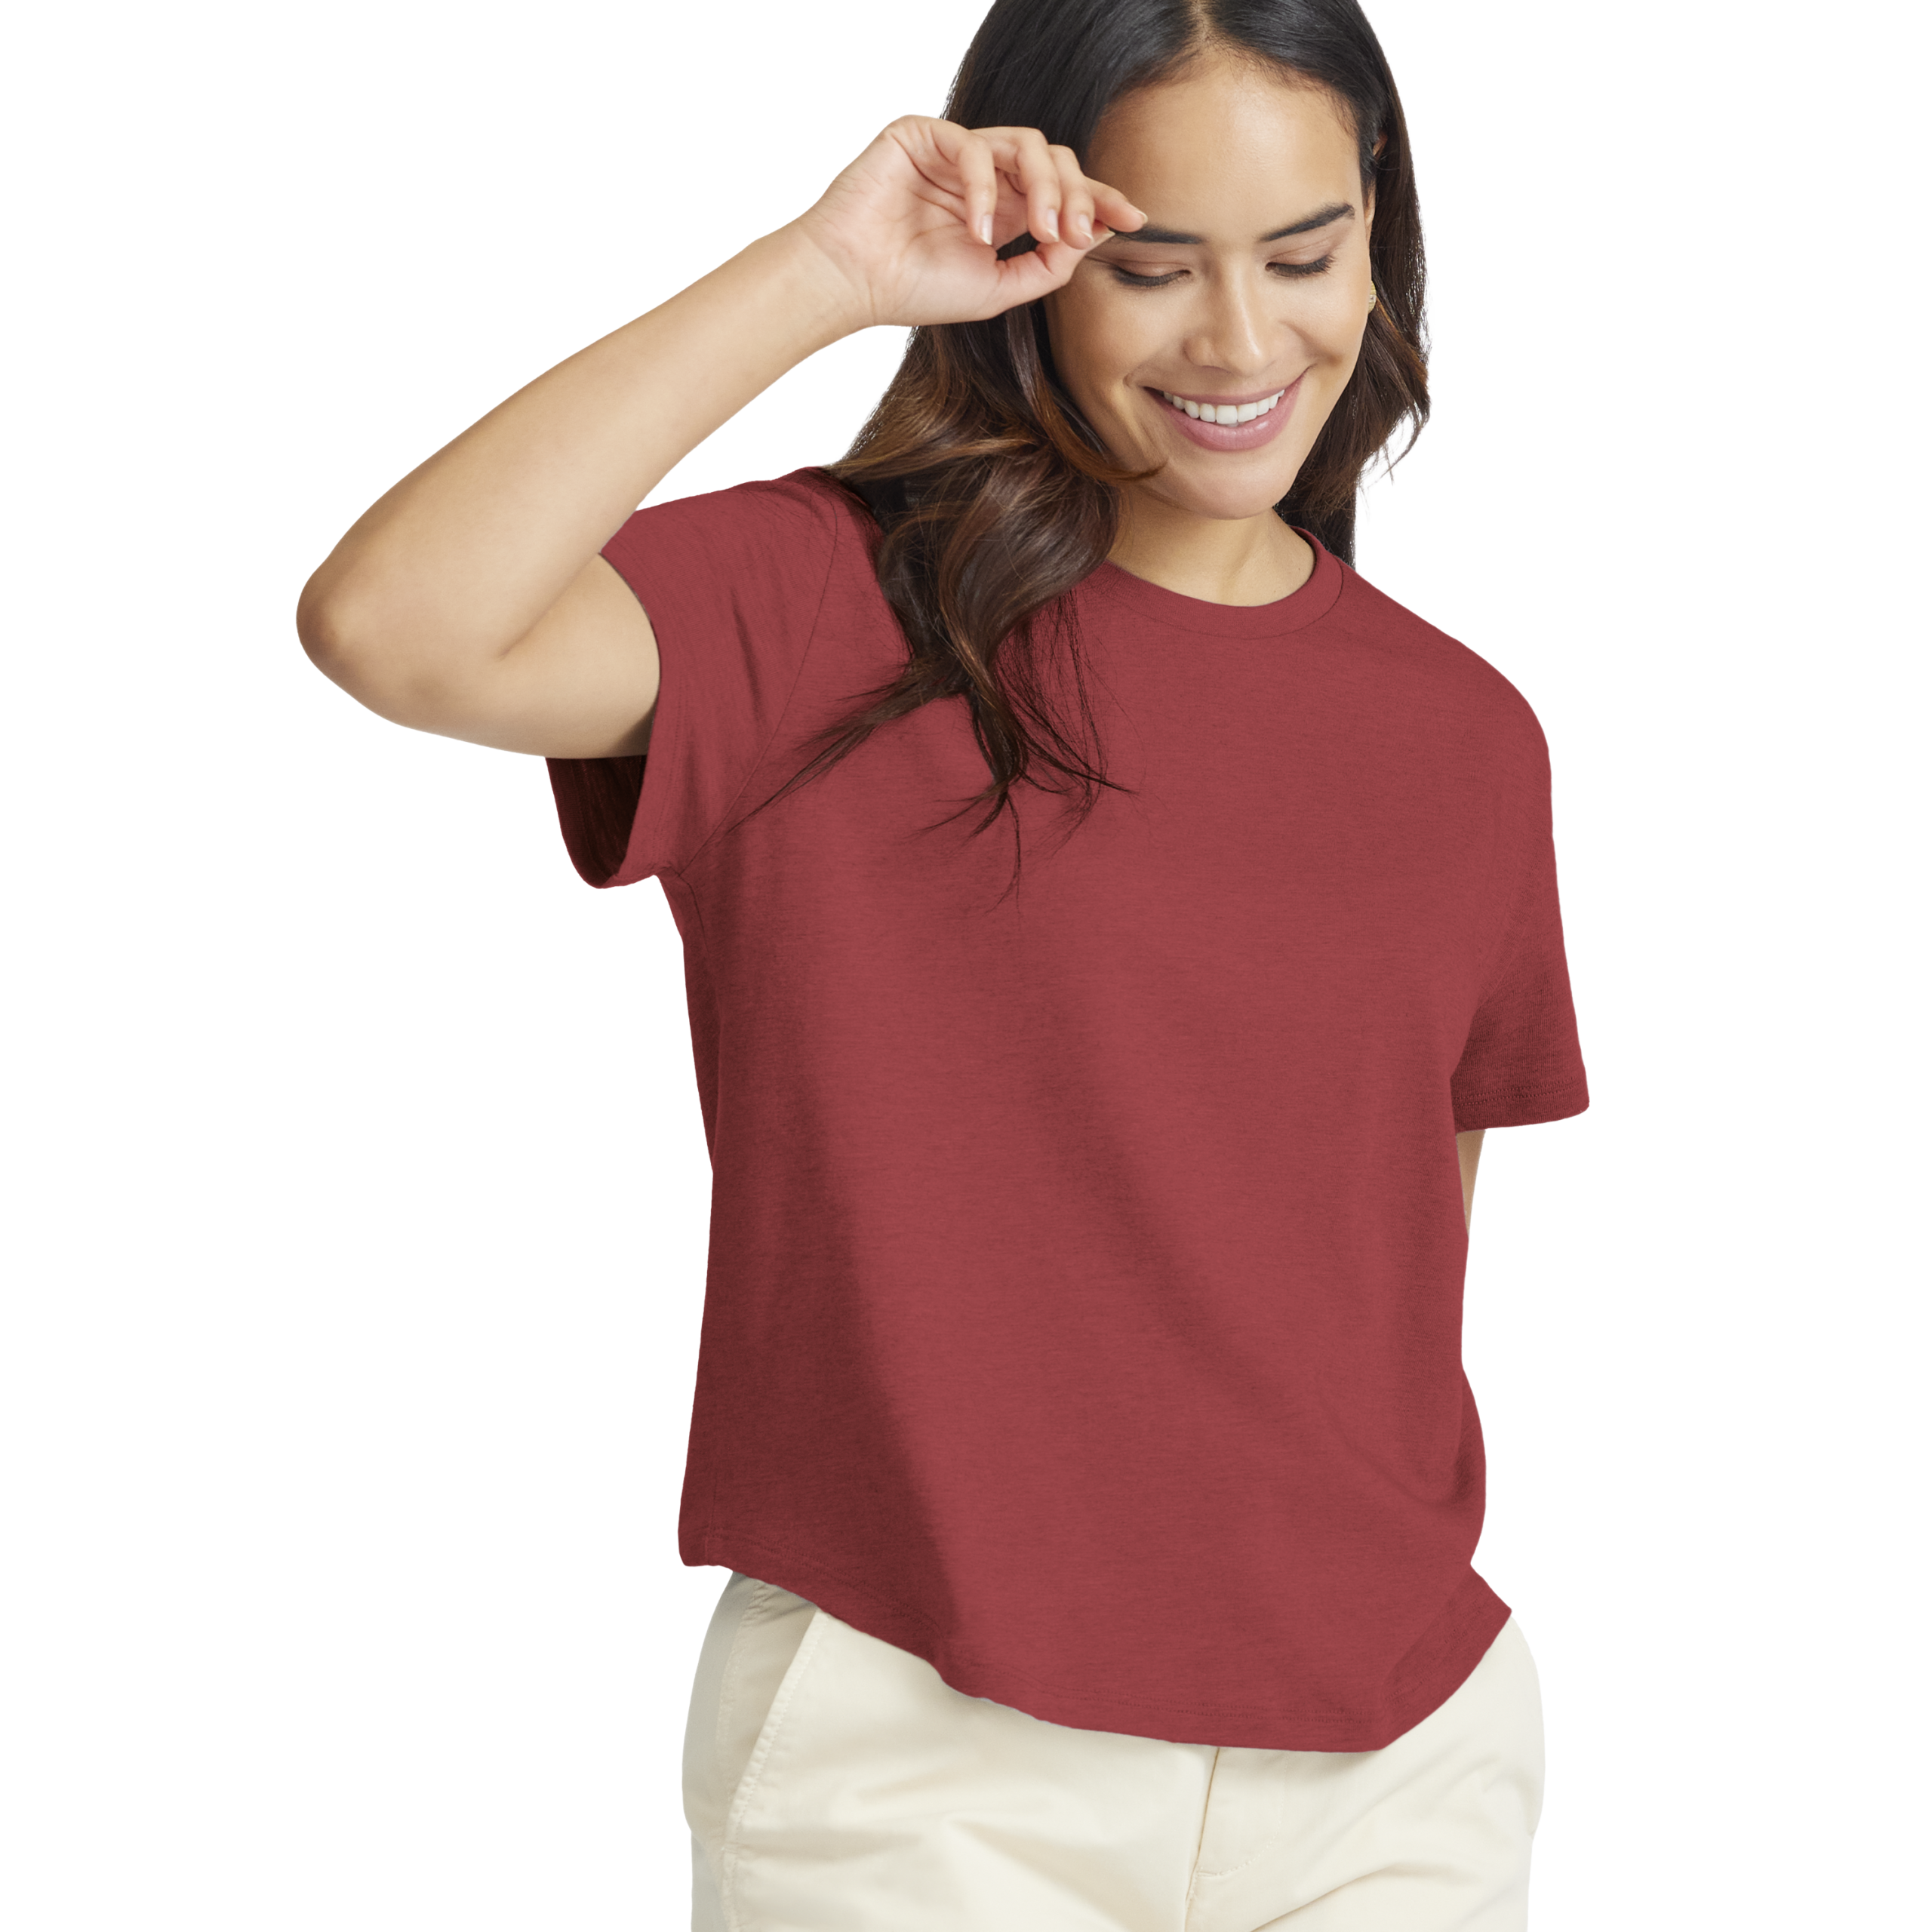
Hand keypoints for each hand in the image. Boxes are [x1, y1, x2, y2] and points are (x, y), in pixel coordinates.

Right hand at [787, 114, 1145, 332]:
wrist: (854, 283)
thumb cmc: (916, 289)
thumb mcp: (999, 289)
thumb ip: (1048, 266)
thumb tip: (1096, 235)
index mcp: (1004, 208)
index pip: (1064, 190)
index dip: (1102, 199)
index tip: (1135, 220)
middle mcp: (984, 175)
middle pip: (1054, 160)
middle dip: (1078, 195)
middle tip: (1080, 233)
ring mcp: (954, 152)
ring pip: (1024, 144)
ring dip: (1046, 188)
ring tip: (1042, 231)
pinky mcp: (922, 135)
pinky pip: (972, 146)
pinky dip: (985, 189)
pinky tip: (981, 230)